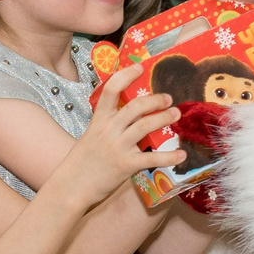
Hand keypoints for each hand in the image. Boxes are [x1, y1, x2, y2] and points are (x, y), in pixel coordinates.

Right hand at [65, 64, 181, 200]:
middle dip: (155, 100)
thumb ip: (109, 125)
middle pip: (135, 107)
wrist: (72, 186)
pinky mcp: (125, 165)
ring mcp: (117, 147)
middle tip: (168, 98)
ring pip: (145, 126)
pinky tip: (181, 154)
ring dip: (164, 118)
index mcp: (98, 120)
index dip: (126, 76)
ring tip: (176, 114)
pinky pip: (152, 158)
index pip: (111, 89)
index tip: (140, 67)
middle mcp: (108, 130)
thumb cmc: (83, 161)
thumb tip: (131, 116)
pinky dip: (169, 156)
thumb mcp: (91, 136)